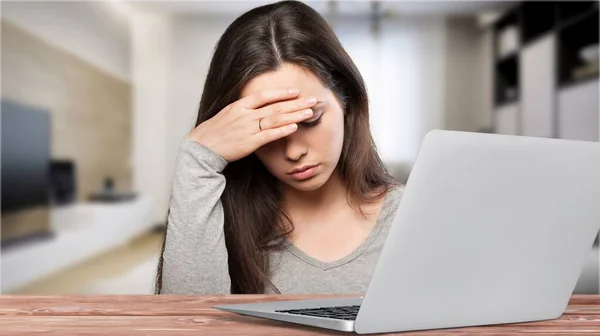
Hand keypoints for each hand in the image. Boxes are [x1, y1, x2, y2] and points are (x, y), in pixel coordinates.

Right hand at [188, 88, 317, 161]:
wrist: (201, 148)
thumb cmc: (214, 133)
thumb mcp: (227, 115)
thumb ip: (243, 110)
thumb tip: (257, 107)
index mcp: (239, 106)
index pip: (263, 96)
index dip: (281, 93)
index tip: (295, 91)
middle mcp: (245, 115)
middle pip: (275, 106)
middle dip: (296, 103)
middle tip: (313, 100)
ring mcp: (247, 128)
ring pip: (275, 119)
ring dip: (294, 115)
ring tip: (309, 113)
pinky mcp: (249, 143)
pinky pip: (269, 135)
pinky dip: (282, 130)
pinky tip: (294, 127)